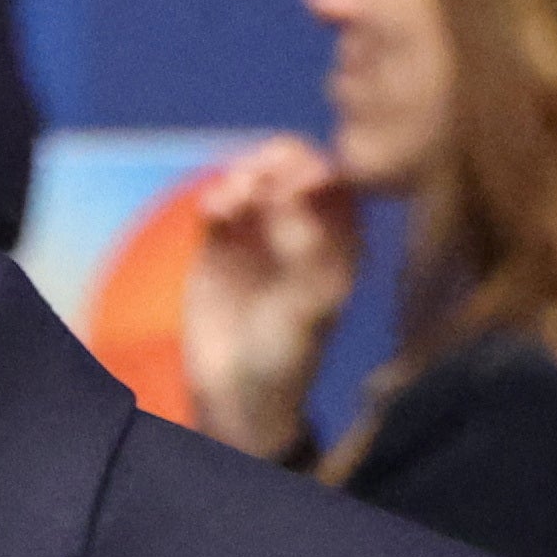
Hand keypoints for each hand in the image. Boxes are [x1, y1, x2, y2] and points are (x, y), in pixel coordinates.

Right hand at [178, 139, 361, 453]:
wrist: (236, 393)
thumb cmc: (287, 357)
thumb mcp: (308, 308)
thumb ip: (307, 248)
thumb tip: (295, 189)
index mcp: (341, 240)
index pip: (338, 181)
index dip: (318, 169)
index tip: (297, 183)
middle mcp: (303, 227)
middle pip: (294, 166)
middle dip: (275, 163)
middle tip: (256, 183)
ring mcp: (260, 231)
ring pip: (255, 174)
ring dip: (243, 173)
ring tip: (233, 199)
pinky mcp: (220, 241)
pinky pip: (219, 199)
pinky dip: (216, 194)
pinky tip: (215, 211)